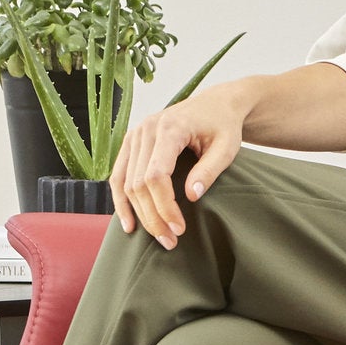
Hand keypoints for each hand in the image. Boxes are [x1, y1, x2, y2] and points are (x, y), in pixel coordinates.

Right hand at [111, 81, 256, 246]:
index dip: (165, 206)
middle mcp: (146, 129)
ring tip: (155, 236)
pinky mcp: (131, 142)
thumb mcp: (227, 147)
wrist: (216, 104)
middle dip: (153, 216)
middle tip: (170, 241)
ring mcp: (135, 134)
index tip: (180, 228)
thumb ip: (210, 170)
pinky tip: (128, 222)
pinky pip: (118, 175)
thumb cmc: (224, 125)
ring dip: (137, 213)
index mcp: (169, 128)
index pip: (156, 175)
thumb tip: (191, 196)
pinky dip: (121, 200)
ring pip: (125, 182)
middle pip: (139, 183)